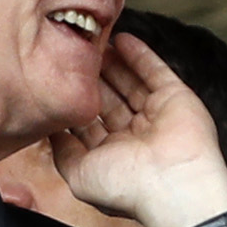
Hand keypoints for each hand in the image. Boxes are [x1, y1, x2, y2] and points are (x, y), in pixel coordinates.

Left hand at [52, 31, 226, 226]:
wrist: (172, 184)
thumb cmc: (126, 187)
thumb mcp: (78, 174)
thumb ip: (62, 150)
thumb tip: (50, 130)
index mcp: (114, 156)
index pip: (90, 123)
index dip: (74, 103)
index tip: (56, 82)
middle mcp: (135, 137)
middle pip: (109, 100)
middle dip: (91, 80)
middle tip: (72, 56)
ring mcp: (156, 116)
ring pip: (130, 83)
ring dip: (113, 64)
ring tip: (94, 43)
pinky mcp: (175, 98)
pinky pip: (155, 71)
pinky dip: (140, 55)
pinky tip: (123, 40)